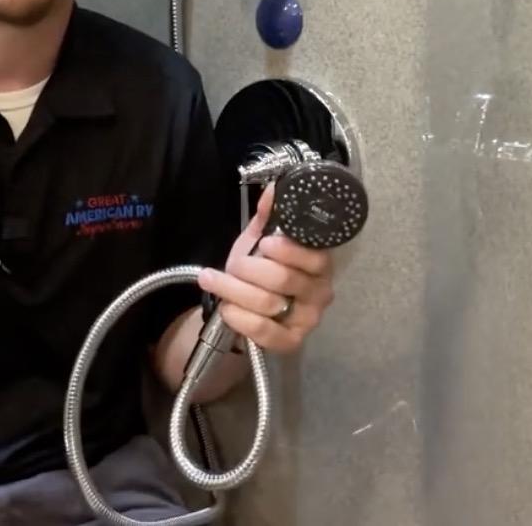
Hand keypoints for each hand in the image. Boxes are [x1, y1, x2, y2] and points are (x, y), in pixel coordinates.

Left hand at [196, 186, 335, 354]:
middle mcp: (319, 293)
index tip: (265, 243)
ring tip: (211, 279)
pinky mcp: (290, 342)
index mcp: (318, 264)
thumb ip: (267, 218)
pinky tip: (225, 307)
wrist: (246, 310)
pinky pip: (262, 330)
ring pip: (267, 302)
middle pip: (284, 279)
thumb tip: (273, 190)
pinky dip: (238, 316)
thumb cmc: (259, 271)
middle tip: (233, 263)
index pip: (314, 257)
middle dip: (249, 268)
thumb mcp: (260, 242)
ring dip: (232, 289)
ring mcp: (306, 321)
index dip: (289, 250)